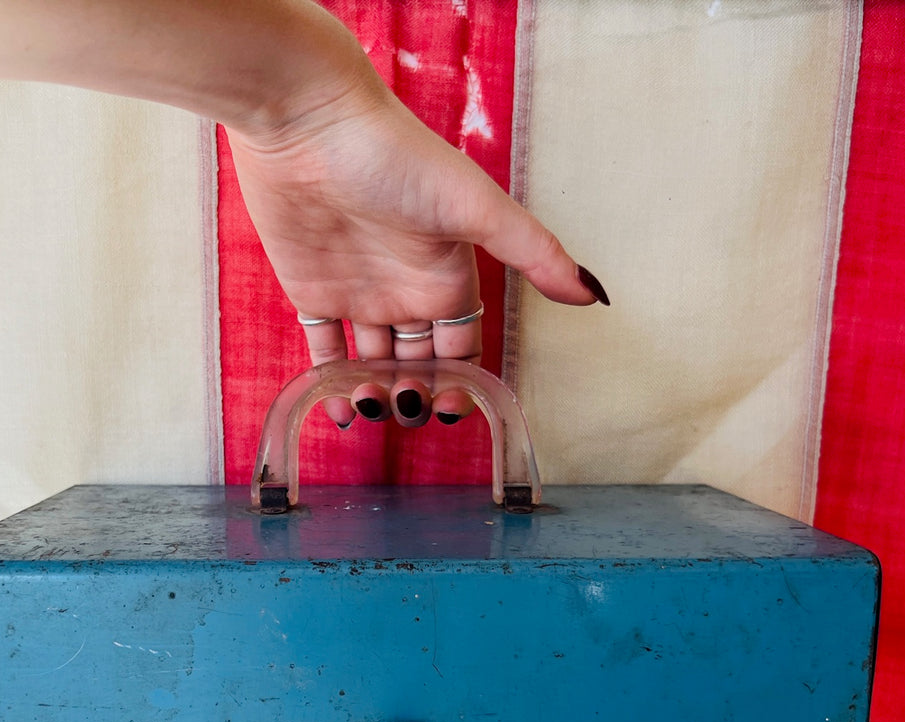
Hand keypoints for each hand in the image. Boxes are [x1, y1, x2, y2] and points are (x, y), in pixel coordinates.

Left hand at [227, 76, 606, 425]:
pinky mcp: (313, 291)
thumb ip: (535, 254)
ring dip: (374, 394)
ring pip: (372, 364)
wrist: (309, 125)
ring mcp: (360, 292)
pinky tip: (336, 406)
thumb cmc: (397, 158)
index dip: (463, 382)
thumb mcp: (478, 208)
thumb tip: (595, 295)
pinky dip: (329, 381)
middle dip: (419, 396)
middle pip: (420, 363)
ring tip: (372, 408)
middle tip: (408, 413)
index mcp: (449, 277)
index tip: (454, 410)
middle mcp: (408, 290)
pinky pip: (324, 351)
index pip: (464, 347)